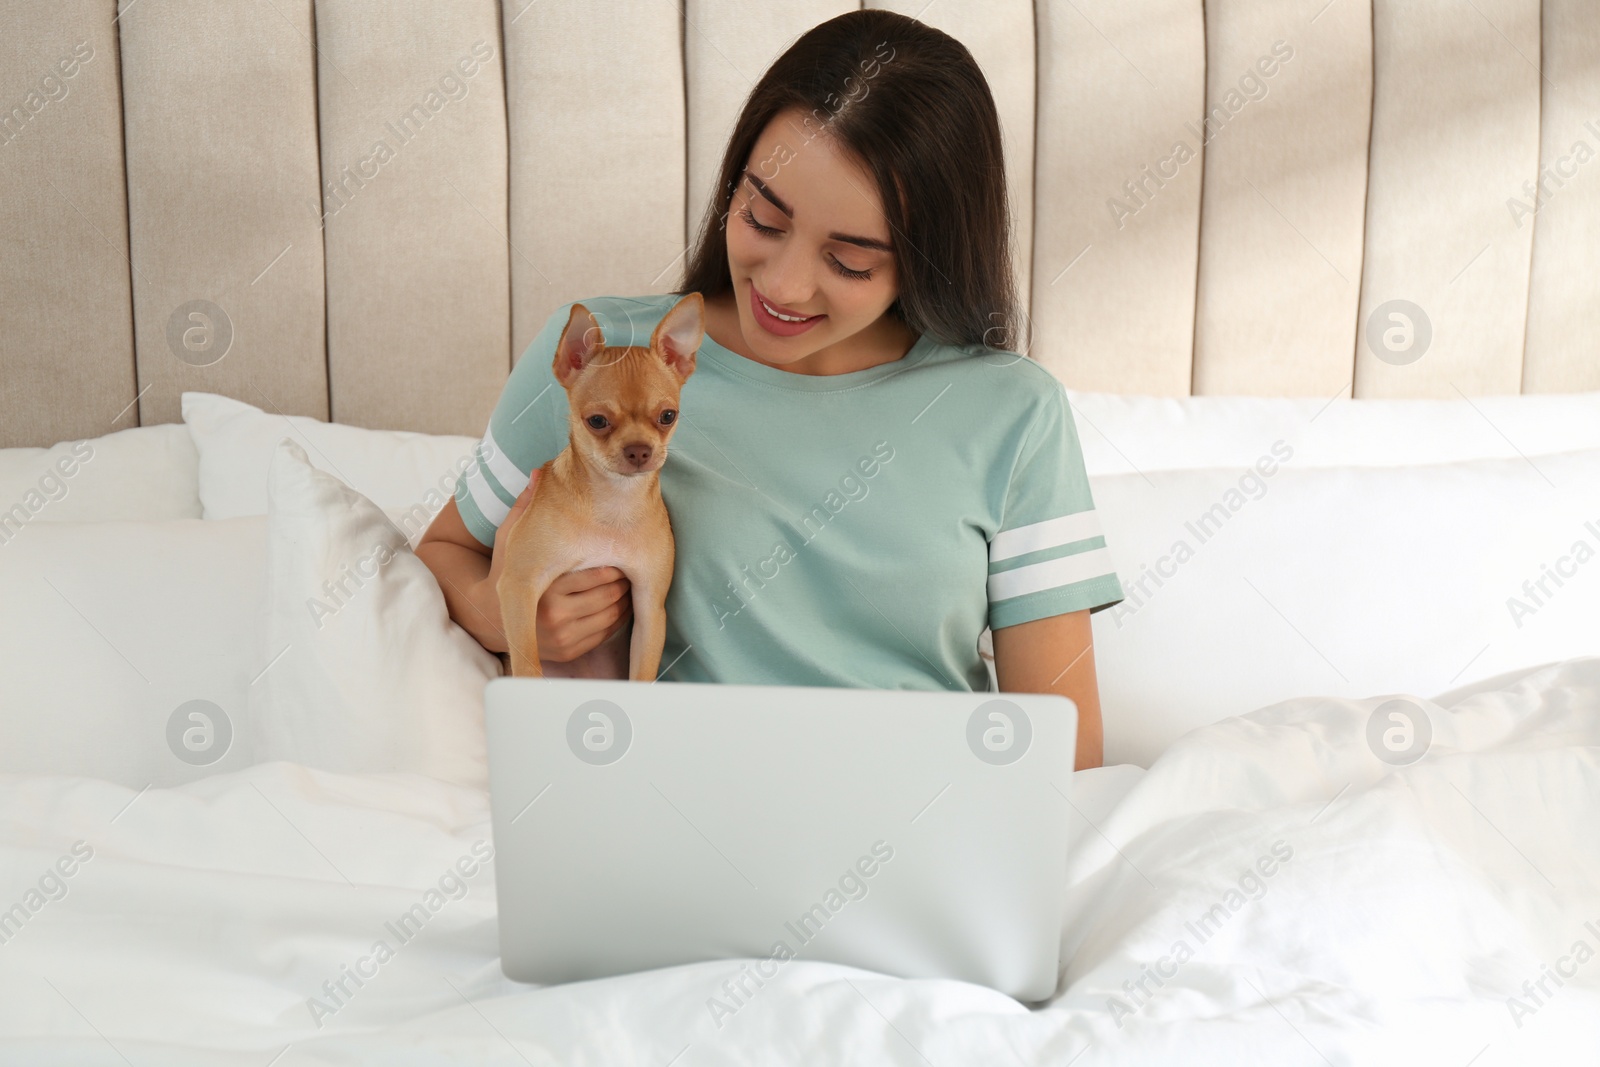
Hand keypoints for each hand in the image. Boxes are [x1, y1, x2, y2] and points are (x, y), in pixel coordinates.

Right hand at [487, 468, 632, 662]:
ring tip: (621, 577)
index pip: (603, 573)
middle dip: (624, 576)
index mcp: (545, 588)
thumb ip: (526, 505)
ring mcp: (564, 640)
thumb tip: (540, 472)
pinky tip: (613, 598)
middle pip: (613, 594)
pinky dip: (618, 615)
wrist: (488, 615)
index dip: (617, 558)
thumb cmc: (506, 568)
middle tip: (625, 560)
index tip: (617, 545)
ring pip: (616, 614)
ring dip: (625, 596)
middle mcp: (554, 618)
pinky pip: (609, 631)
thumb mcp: (511, 537)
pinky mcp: (571, 652)